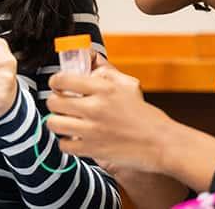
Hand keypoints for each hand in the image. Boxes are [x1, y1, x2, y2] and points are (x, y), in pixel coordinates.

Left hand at [45, 65, 172, 173]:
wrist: (160, 143)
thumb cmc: (145, 115)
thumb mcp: (128, 85)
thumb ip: (106, 74)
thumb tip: (88, 65)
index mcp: (104, 88)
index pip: (63, 80)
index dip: (56, 82)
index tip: (58, 85)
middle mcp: (95, 108)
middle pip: (53, 102)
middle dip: (55, 102)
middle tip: (61, 105)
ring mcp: (92, 130)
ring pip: (54, 123)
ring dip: (57, 122)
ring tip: (65, 121)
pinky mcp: (92, 149)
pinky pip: (63, 145)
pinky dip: (66, 142)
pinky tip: (75, 138)